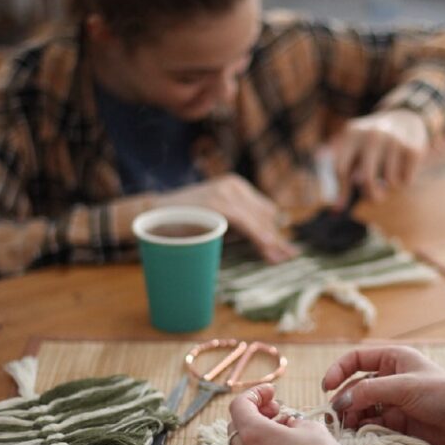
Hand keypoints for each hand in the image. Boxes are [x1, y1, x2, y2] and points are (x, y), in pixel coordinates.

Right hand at [162, 174, 297, 263]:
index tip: (286, 249)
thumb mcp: (216, 218)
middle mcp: (234, 186)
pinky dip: (260, 237)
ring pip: (260, 220)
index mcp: (235, 186)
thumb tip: (265, 239)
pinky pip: (247, 223)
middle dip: (278, 238)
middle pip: (267, 215)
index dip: (276, 230)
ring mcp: (226, 193)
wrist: (154, 215)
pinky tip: (269, 249)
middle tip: (290, 256)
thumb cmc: (184, 221)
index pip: (265, 210)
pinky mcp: (219, 204)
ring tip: (282, 259)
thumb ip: (238, 223)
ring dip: (272, 241)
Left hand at [228, 384, 360, 444]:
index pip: (239, 405)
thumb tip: (287, 424)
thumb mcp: (311, 427)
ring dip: (259, 430)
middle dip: (254, 411)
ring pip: (244, 444)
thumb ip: (292, 420)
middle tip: (278, 408)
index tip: (273, 391)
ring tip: (286, 426)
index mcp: (254, 435)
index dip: (254, 393)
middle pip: (237, 425)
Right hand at [323, 346, 444, 444]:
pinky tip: (358, 435)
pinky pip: (371, 424)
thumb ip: (370, 392)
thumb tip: (341, 402)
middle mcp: (389, 378)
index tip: (326, 387)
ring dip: (351, 417)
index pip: (356, 360)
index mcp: (392, 359)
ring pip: (361, 408)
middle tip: (336, 416)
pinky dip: (362, 429)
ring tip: (346, 428)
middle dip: (344, 400)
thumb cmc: (443, 394)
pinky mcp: (396, 423)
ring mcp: (392, 402)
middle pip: (355, 387)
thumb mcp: (404, 387)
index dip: (338, 370)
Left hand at [328, 109, 428, 204]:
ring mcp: (394, 140)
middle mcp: (372, 135)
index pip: (340, 170)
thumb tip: (337, 210)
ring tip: (390, 171)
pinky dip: (405, 181)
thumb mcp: (354, 152)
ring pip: (390, 182)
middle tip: (376, 198)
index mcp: (352, 133)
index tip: (345, 201)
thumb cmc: (372, 145)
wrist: (405, 116)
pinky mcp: (413, 148)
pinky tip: (404, 167)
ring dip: (390, 184)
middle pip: (367, 180)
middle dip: (371, 195)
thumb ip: (344, 179)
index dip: (342, 190)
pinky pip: (406, 181)